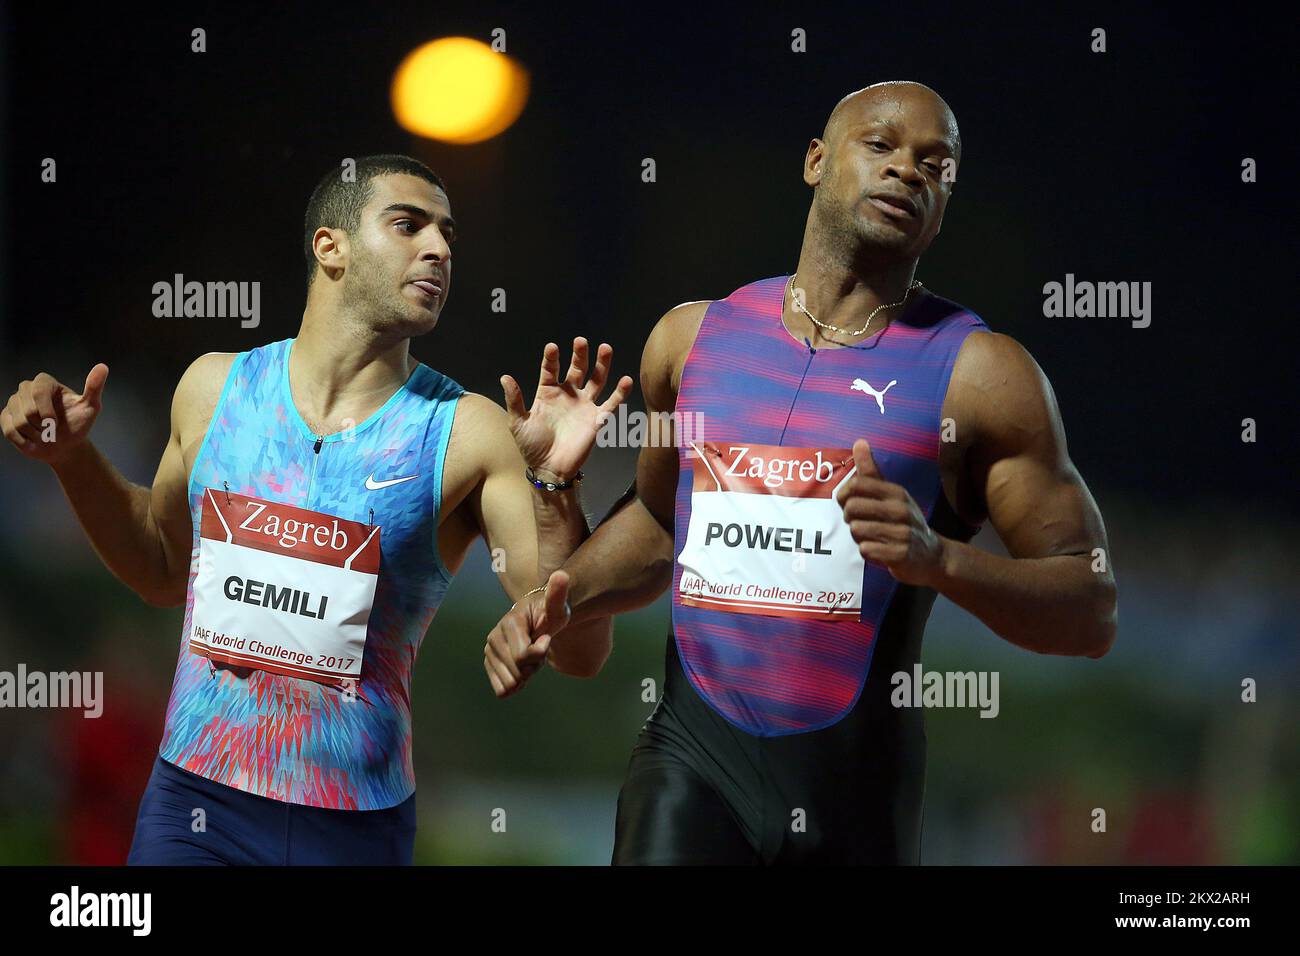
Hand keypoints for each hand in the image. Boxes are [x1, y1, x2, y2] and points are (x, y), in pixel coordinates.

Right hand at [1, 365, 108, 464]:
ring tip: (45, 434)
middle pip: (29, 410)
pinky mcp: (5, 418)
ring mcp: (14, 403)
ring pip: (19, 422)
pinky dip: (25, 441)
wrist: (65, 445)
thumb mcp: (90, 407)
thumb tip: (103, 367)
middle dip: (44, 426)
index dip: (47, 411)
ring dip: (36, 435)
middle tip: (53, 429)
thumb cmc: (77, 424)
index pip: (39, 391)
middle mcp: (26, 389)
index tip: (56, 422)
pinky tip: (34, 441)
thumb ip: (94, 387)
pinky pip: (10, 431)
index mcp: (44, 382)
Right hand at [483, 569, 571, 697]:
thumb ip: (558, 594)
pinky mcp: (489, 662)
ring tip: (531, 656)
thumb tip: (561, 575)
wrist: (540, 620)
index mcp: (510, 623)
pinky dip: (516, 684)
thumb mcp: (558, 606)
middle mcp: (494, 636)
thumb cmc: (551, 613)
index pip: (524, 656)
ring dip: (526, 674)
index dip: (540, 654)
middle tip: (539, 648)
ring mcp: (489, 651)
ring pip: (511, 683)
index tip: (546, 640)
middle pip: (517, 672)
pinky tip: (523, 668)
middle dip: (533, 666)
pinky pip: (502, 689)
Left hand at [500, 338, 632, 480]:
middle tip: (581, 341)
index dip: (552, 358)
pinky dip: (620, 393)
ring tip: (605, 349)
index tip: (552, 347)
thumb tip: (505, 377)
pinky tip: (626, 380)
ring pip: (596, 380)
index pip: (550, 370)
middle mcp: (568, 395)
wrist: (549, 469)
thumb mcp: (518, 422)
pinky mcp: (596, 419)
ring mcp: (584, 406)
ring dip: (602, 364)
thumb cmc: (532, 446)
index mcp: (548, 393)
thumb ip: (515, 400)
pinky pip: (611, 404)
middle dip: (580, 355)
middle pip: (577, 369)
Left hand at [835, 438, 945, 586]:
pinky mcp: (900, 554)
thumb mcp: (892, 494)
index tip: (847, 502)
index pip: (857, 484)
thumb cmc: (904, 522)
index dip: (843, 494)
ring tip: (872, 536)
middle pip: (852, 508)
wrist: (932, 556)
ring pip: (856, 530)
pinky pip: (865, 550)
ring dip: (858, 536)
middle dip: (849, 517)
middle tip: (860, 522)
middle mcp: (901, 510)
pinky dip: (868, 552)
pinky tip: (880, 549)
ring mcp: (902, 533)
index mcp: (896, 492)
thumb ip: (871, 471)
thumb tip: (859, 442)